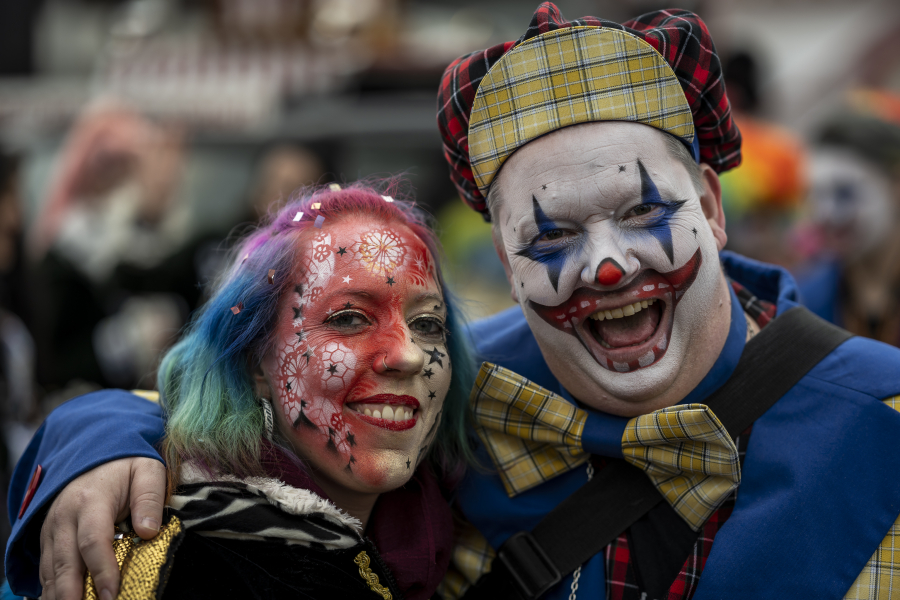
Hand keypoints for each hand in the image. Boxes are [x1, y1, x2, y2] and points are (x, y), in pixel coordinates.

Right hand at [39, 457, 165, 599]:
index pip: (93, 540)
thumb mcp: (147, 470)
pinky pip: (46, 568)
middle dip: (73, 593)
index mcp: (90, 499)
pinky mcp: (49, 537)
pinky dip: (51, 589)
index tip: (112, 594)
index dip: (102, 570)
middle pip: (65, 562)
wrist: (95, 453)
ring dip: (60, 594)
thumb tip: (148, 532)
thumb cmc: (126, 465)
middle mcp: (64, 516)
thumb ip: (150, 498)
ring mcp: (52, 528)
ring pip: (51, 569)